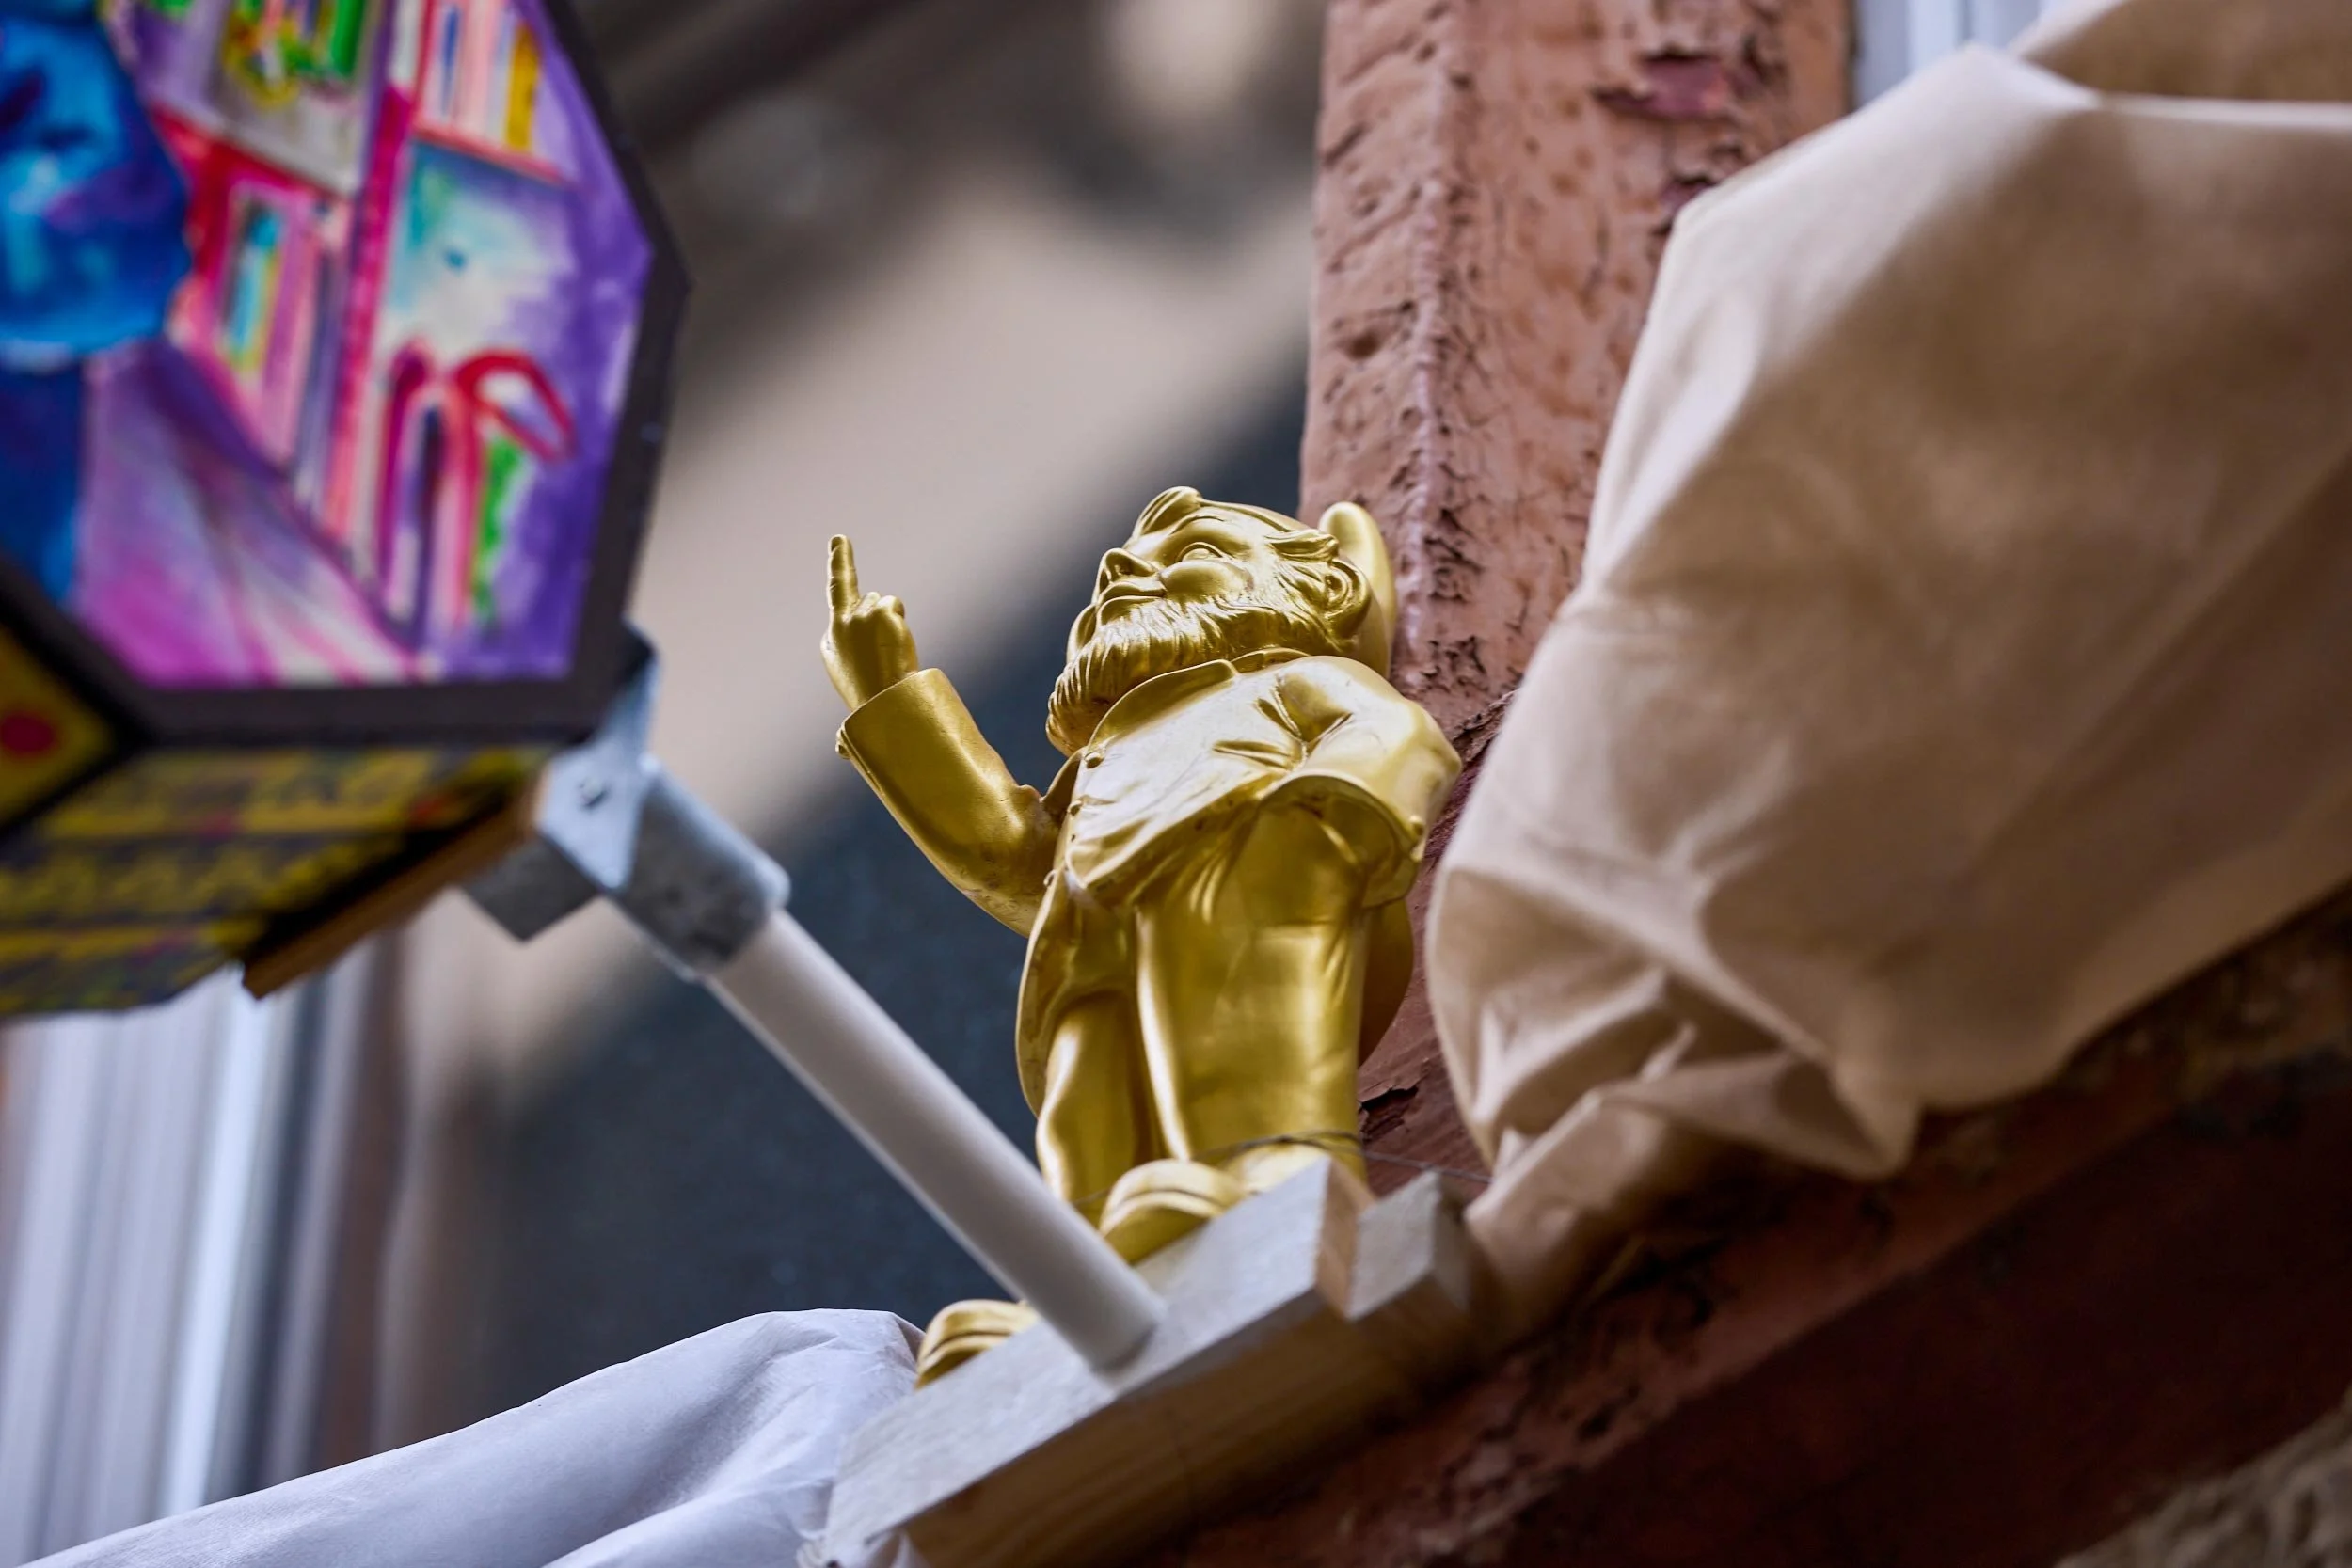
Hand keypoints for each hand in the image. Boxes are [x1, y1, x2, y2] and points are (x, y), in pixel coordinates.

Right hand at [823, 535, 918, 709]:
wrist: (884, 701)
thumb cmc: (872, 696)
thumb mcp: (854, 678)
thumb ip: (853, 648)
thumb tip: (851, 708)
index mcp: (831, 641)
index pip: (836, 597)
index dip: (839, 561)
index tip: (840, 539)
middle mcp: (840, 623)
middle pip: (867, 600)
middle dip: (878, 615)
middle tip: (883, 647)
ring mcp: (859, 615)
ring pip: (883, 603)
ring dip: (891, 623)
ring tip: (889, 654)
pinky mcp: (879, 611)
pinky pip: (894, 605)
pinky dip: (898, 621)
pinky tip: (895, 644)